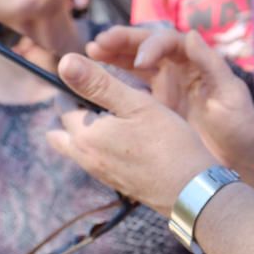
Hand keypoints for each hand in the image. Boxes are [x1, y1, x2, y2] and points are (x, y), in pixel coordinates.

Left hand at [47, 53, 219, 216]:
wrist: (191, 190)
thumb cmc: (168, 143)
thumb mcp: (137, 104)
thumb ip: (99, 83)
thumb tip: (65, 63)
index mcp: (85, 134)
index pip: (62, 102)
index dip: (76, 86)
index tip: (98, 79)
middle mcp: (85, 157)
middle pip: (62, 130)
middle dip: (74, 112)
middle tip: (103, 99)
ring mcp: (100, 174)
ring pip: (78, 148)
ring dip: (88, 132)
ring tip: (119, 118)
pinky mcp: (117, 184)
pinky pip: (97, 161)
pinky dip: (104, 148)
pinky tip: (131, 140)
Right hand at [86, 27, 253, 168]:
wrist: (239, 159)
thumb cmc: (240, 126)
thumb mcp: (231, 94)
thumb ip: (212, 65)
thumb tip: (192, 34)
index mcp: (195, 61)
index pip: (167, 42)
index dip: (151, 46)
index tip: (140, 61)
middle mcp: (177, 68)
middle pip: (143, 46)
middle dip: (121, 42)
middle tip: (98, 44)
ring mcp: (164, 86)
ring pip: (132, 63)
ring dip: (111, 57)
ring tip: (92, 54)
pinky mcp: (154, 106)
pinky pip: (130, 89)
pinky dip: (113, 84)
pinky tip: (96, 84)